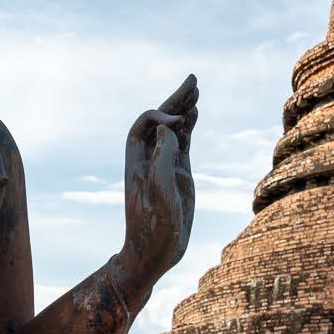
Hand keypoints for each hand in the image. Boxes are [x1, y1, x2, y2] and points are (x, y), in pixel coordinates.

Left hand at [121, 75, 198, 291]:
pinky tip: (196, 113)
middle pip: (159, 121)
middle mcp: (150, 160)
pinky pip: (183, 144)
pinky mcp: (179, 174)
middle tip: (192, 80)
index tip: (176, 125)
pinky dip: (190, 128)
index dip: (159, 117)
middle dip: (174, 100)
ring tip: (196, 90)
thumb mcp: (158, 196)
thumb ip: (161, 161)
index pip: (144, 126)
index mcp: (137, 163)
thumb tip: (165, 128)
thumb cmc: (153, 231)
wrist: (156, 254)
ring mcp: (165, 166)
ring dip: (183, 110)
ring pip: (174, 130)